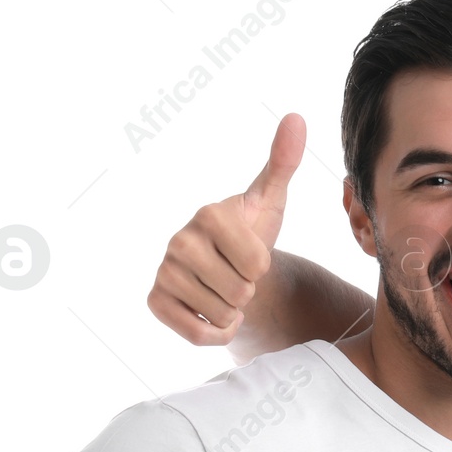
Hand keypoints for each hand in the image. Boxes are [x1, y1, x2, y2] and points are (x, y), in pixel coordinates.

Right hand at [147, 114, 303, 344]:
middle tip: (237, 273)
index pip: (258, 264)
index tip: (251, 253)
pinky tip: (212, 311)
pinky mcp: (155, 301)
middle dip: (249, 289)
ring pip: (222, 313)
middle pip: (240, 291)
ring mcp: (163, 271)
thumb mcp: (271, 199)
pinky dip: (216, 333)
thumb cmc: (252, 231)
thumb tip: (296, 117)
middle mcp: (179, 240)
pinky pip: (199, 333)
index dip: (263, 266)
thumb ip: (283, 161)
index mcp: (209, 214)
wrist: (226, 268)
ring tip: (225, 289)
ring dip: (233, 310)